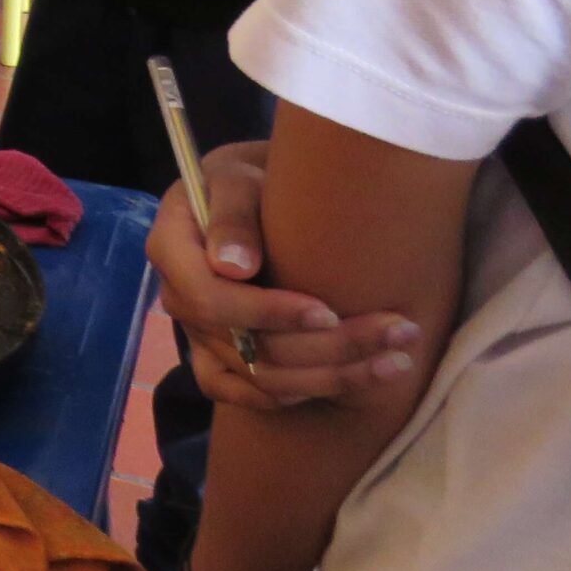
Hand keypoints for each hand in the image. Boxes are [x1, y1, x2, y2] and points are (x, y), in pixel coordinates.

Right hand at [151, 141, 421, 408]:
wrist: (255, 195)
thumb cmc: (251, 177)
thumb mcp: (238, 175)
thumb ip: (233, 212)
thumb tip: (233, 266)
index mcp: (171, 248)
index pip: (212, 300)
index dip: (269, 314)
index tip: (329, 312)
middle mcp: (178, 298)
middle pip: (247, 347)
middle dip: (328, 349)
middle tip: (399, 333)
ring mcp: (196, 333)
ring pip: (259, 378)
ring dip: (331, 377)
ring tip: (397, 360)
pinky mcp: (216, 357)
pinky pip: (245, 394)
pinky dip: (297, 395)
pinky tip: (348, 383)